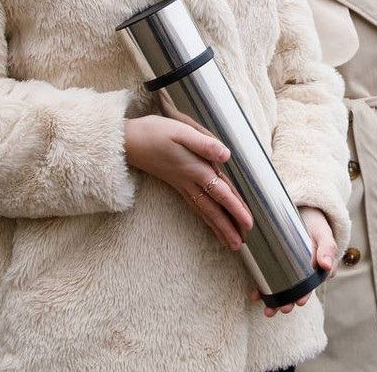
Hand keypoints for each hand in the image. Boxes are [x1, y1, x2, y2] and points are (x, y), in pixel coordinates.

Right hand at [123, 115, 252, 249]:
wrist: (128, 142)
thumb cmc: (155, 133)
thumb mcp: (181, 132)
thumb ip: (205, 144)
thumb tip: (226, 155)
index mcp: (195, 168)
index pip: (220, 192)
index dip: (235, 208)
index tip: (248, 224)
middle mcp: (190, 181)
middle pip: (212, 208)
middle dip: (227, 227)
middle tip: (240, 245)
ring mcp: (182, 184)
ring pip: (204, 210)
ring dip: (217, 227)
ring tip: (230, 243)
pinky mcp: (177, 184)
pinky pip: (195, 205)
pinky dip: (205, 217)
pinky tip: (211, 224)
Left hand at [252, 206, 336, 316]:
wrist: (304, 213)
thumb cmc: (317, 226)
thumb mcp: (324, 234)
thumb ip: (327, 249)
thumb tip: (326, 265)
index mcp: (317, 270)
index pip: (311, 285)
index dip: (305, 295)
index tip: (300, 302)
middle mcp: (303, 273)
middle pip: (295, 291)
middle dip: (288, 302)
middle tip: (281, 309)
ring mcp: (289, 270)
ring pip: (282, 288)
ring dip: (274, 300)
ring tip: (267, 308)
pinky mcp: (276, 264)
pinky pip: (270, 278)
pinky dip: (263, 287)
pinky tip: (256, 293)